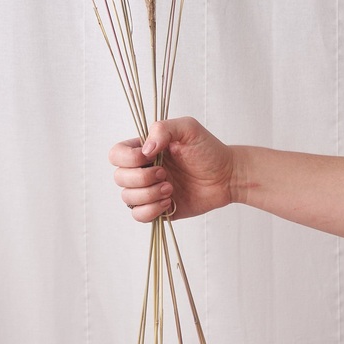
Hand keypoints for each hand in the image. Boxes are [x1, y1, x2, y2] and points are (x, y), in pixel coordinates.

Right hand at [108, 116, 234, 222]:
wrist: (227, 176)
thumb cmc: (208, 149)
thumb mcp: (187, 128)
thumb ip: (163, 129)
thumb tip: (145, 150)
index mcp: (144, 149)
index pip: (116, 154)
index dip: (128, 158)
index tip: (151, 156)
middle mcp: (143, 169)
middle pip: (119, 178)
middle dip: (142, 178)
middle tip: (165, 174)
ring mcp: (149, 190)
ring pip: (127, 199)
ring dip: (149, 194)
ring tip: (171, 188)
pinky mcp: (157, 209)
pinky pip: (139, 215)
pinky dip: (151, 210)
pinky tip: (169, 202)